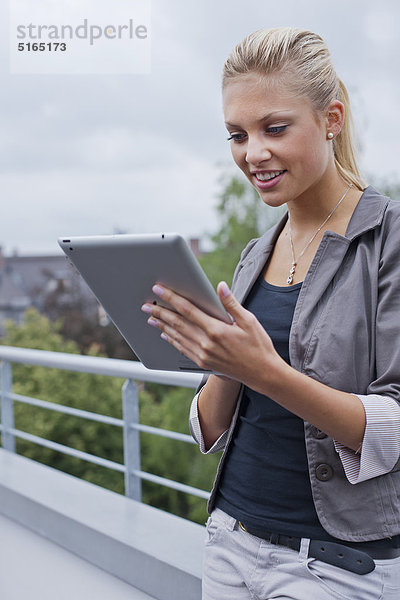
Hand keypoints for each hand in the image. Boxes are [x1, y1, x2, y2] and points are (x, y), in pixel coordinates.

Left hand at [141, 281, 282, 390]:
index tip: (159, 290)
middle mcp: (206, 343)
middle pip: (178, 323)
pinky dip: (172, 340)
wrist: (262, 373)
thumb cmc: (258, 345)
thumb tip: (220, 286)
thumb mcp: (249, 321)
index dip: (172, 298)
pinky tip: (165, 334)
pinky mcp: (203, 363)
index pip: (188, 310)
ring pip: (177, 336)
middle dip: (160, 312)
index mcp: (216, 330)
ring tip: (151, 317)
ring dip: (162, 326)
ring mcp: (203, 355)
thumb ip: (231, 303)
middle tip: (146, 304)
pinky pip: (182, 349)